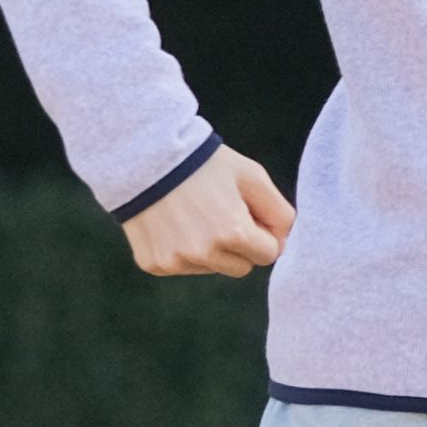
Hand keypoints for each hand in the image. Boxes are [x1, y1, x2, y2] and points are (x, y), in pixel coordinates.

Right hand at [119, 143, 293, 280]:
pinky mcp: (154, 264)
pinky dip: (184, 250)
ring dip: (212, 250)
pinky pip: (183, 267)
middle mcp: (204, 254)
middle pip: (242, 267)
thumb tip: (281, 245)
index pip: (269, 254)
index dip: (263, 233)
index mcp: (233, 232)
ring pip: (213, 268)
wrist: (146, 157)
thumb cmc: (206, 165)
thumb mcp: (252, 176)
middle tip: (221, 213)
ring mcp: (176, 261)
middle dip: (240, 246)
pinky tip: (174, 223)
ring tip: (195, 215)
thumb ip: (279, 212)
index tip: (248, 213)